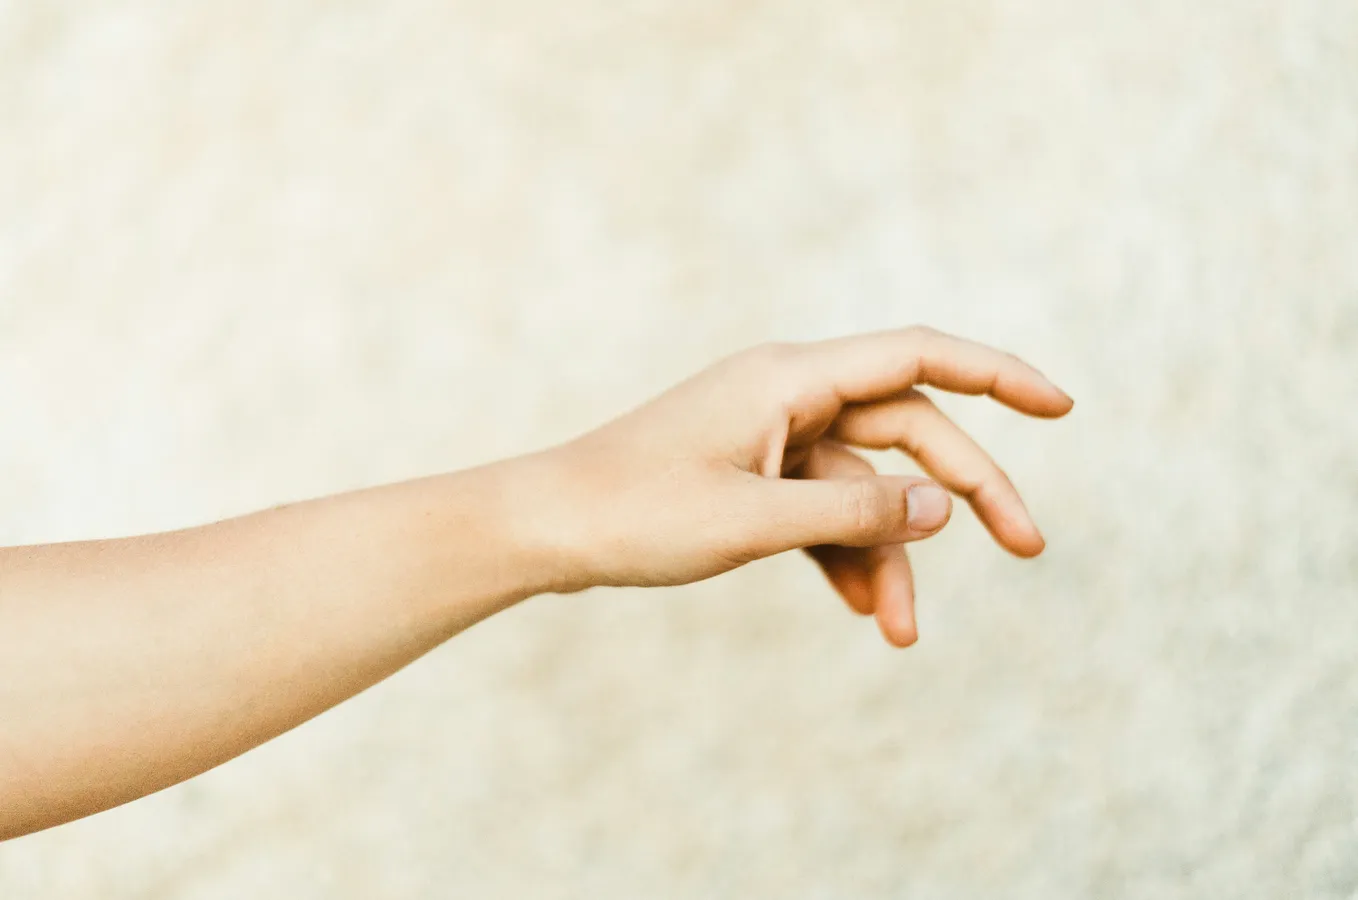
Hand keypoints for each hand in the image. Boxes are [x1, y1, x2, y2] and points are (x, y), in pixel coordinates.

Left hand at [531, 327, 1072, 646]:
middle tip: (1032, 547)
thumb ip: (854, 512)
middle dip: (968, 492)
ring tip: (902, 633)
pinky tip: (863, 610)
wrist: (547, 528)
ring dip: (891, 554)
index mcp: (791, 379)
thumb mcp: (755, 521)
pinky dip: (845, 555)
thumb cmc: (635, 512)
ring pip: (864, 488)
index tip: (1061, 406)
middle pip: (909, 432)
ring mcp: (771, 436)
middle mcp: (789, 396)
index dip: (997, 374)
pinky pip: (822, 510)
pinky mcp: (753, 475)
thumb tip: (943, 508)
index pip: (919, 357)